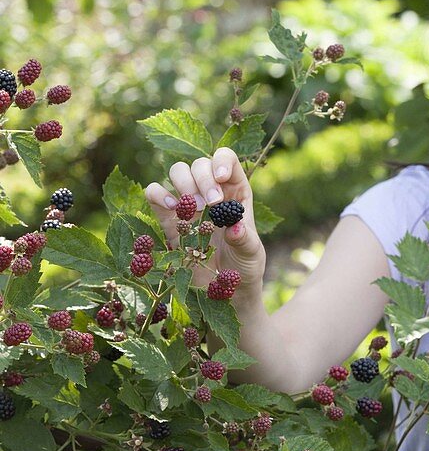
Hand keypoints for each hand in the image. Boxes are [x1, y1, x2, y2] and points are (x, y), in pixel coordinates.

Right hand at [144, 149, 265, 293]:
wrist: (224, 291)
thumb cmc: (244, 267)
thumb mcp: (252, 253)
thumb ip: (244, 239)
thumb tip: (235, 227)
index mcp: (235, 191)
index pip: (226, 159)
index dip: (221, 161)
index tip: (221, 178)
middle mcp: (210, 191)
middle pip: (199, 164)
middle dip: (203, 179)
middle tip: (211, 204)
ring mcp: (188, 204)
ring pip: (177, 171)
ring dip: (183, 184)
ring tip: (194, 210)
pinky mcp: (167, 219)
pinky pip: (154, 193)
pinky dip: (158, 194)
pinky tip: (172, 209)